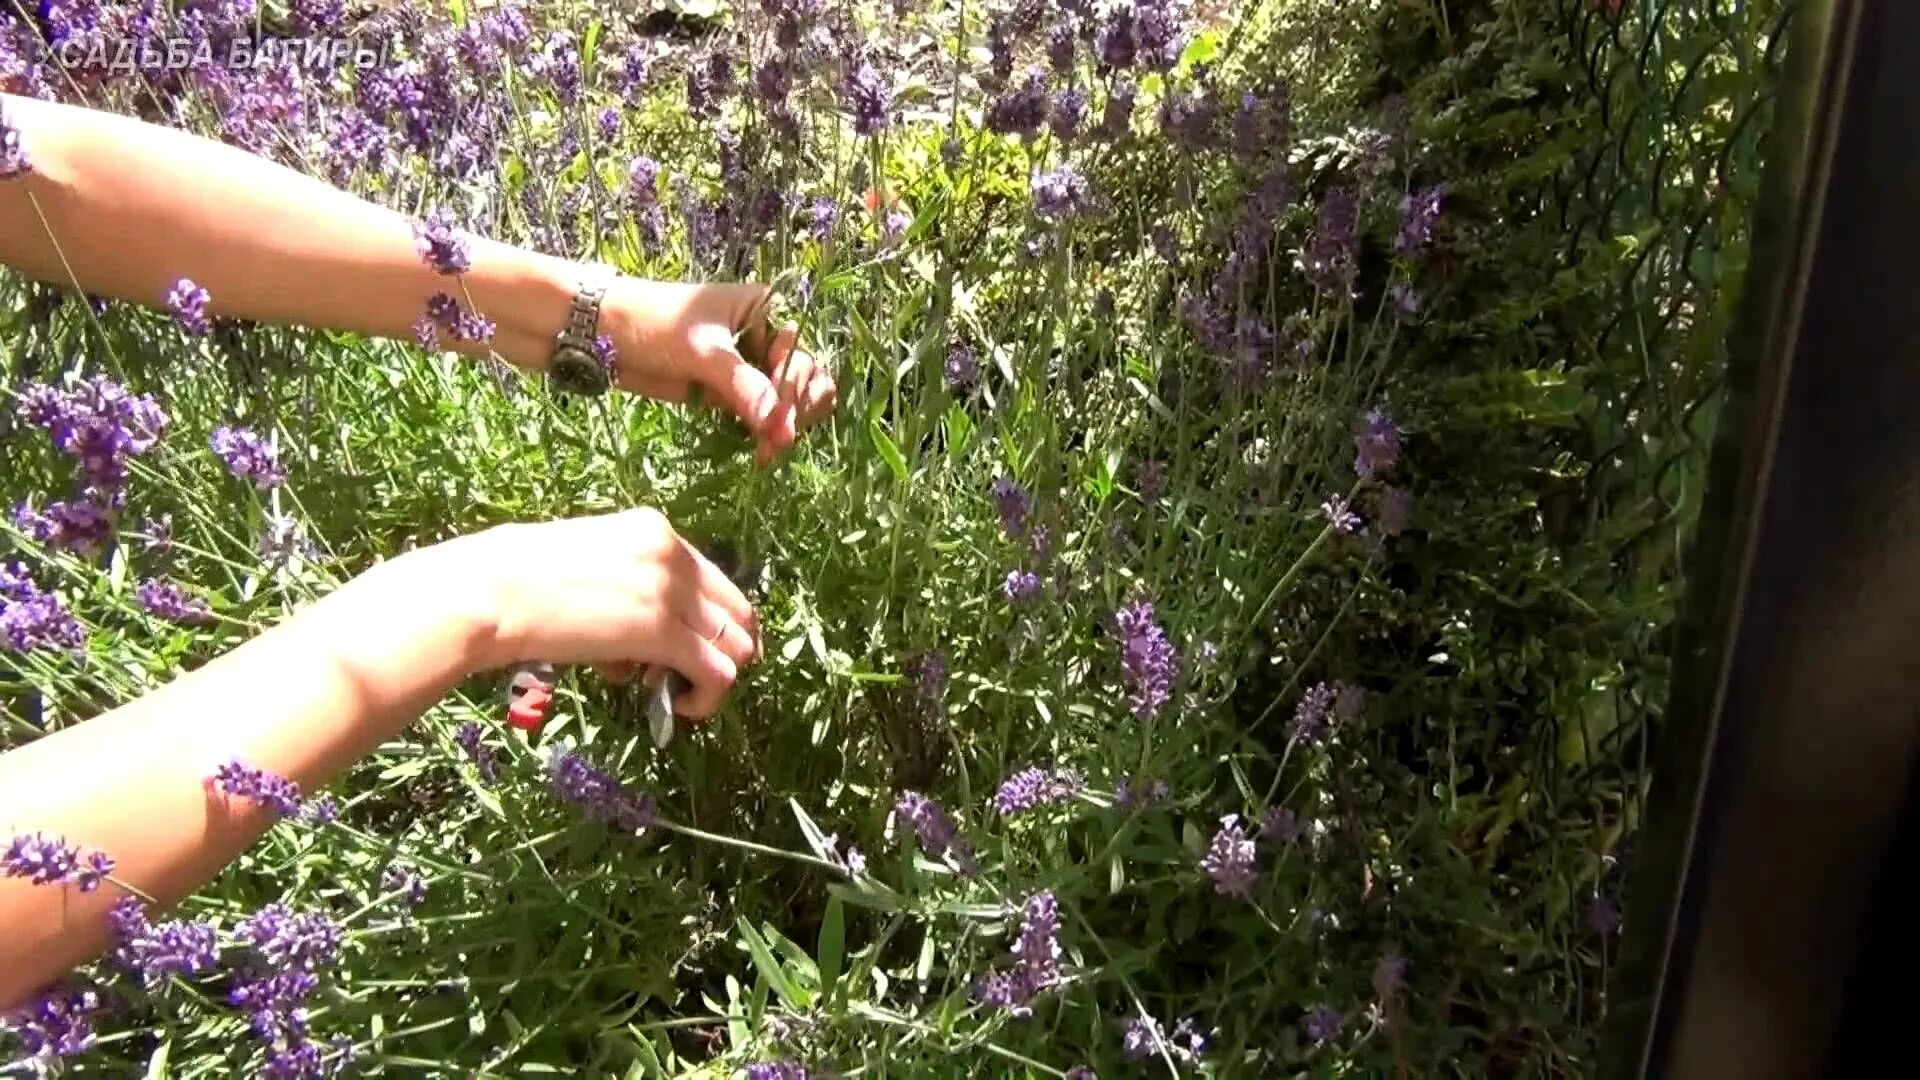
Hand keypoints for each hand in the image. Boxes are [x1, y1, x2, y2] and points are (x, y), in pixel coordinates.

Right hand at [423, 509, 760, 718]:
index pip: (714, 580)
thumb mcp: (587, 565)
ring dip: (715, 677)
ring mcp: (671, 592)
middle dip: (725, 649)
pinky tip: (683, 709)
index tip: (690, 649)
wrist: (489, 591)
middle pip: (740, 612)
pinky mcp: (661, 633)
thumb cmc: (516, 580)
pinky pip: (717, 673)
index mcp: (655, 530)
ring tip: (676, 693)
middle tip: (693, 676)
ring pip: (737, 645)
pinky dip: (709, 698)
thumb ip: (625, 591)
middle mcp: (673, 554)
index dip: (710, 622)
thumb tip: (638, 652)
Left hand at [599, 279, 835, 465]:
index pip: (801, 355)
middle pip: (803, 379)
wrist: (601, 335)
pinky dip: (763, 432)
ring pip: (784, 401)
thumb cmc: (653, 323)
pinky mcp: (727, 392)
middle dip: (794, 411)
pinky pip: (759, 414)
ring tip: (766, 451)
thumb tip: (783, 431)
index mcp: (765, 310)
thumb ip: (745, 389)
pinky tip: (758, 450)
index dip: (795, 391)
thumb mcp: (704, 352)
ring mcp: (746, 366)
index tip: (781, 422)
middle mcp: (762, 337)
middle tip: (776, 442)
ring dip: (782, 426)